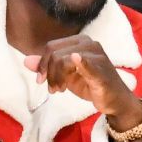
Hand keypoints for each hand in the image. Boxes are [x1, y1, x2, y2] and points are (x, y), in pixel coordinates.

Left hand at [23, 36, 141, 128]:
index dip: (42, 64)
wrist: (114, 100)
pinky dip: (81, 62)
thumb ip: (48, 67)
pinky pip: (87, 63)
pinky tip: (76, 61)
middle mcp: (89, 43)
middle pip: (55, 53)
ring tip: (59, 90)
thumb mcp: (65, 75)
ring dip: (57, 78)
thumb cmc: (91, 84)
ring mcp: (96, 55)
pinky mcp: (101, 70)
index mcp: (80, 41)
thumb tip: (27, 61)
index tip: (41, 80)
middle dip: (49, 73)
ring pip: (63, 60)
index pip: (52, 47)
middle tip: (52, 89)